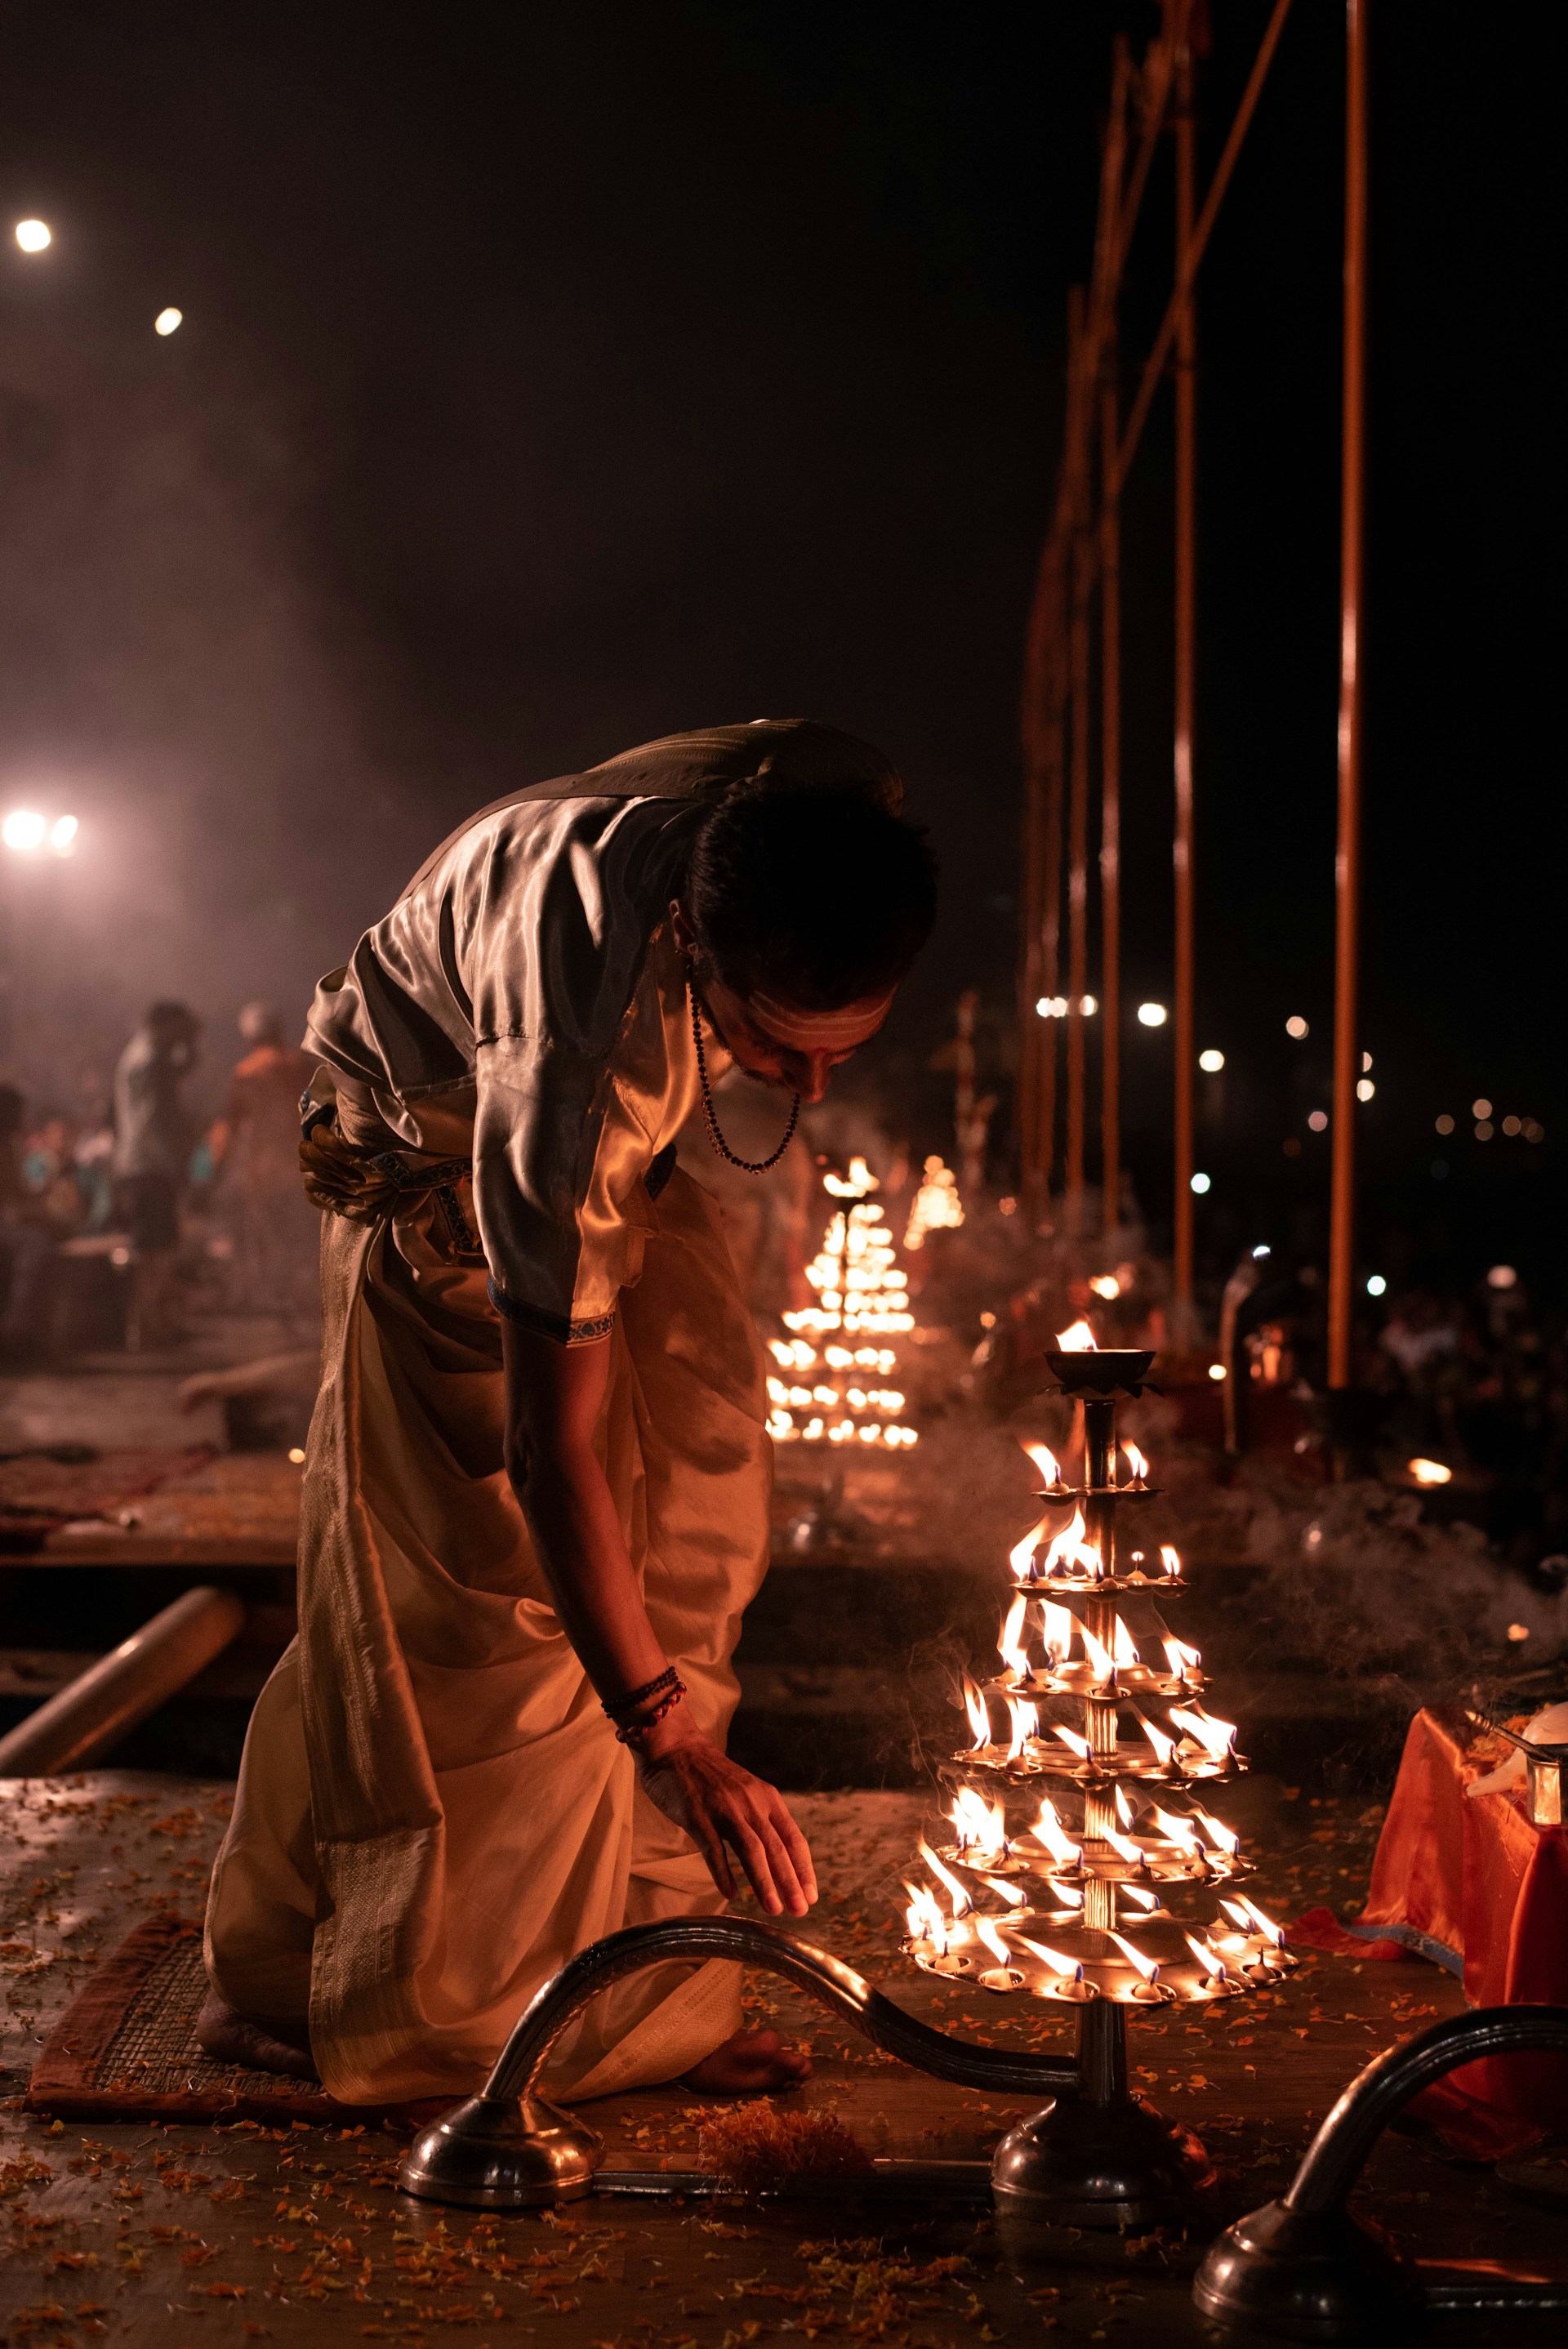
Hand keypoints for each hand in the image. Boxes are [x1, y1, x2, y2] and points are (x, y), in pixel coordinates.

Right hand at [635, 1717, 817, 1917]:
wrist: (676, 1748)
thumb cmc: (711, 1776)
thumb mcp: (747, 1792)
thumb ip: (761, 1819)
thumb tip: (779, 1859)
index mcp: (767, 1798)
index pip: (794, 1838)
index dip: (804, 1869)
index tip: (812, 1896)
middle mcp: (751, 1803)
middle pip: (776, 1848)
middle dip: (790, 1882)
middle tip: (800, 1911)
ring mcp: (724, 1808)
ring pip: (751, 1850)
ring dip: (764, 1882)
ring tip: (774, 1909)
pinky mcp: (698, 1815)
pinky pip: (714, 1849)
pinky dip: (724, 1873)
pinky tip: (731, 1894)